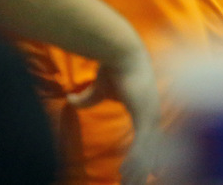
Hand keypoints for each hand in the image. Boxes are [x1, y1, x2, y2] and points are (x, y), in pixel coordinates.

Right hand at [68, 45, 160, 184]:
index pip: (149, 137)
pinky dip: (136, 160)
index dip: (149, 155)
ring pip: (148, 150)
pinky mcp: (144, 113)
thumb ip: (88, 98)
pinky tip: (128, 174)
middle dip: (146, 168)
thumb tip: (70, 99)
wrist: (119, 50)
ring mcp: (150, 113)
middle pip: (152, 148)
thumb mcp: (98, 88)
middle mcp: (151, 112)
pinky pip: (142, 143)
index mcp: (145, 107)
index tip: (150, 172)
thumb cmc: (111, 66)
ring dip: (139, 170)